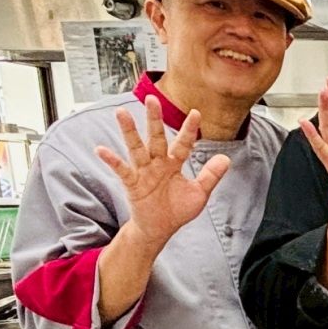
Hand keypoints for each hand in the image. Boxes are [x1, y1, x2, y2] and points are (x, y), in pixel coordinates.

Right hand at [94, 98, 228, 248]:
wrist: (159, 229)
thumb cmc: (177, 210)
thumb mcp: (199, 193)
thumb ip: (211, 175)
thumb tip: (226, 158)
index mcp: (174, 163)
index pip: (183, 144)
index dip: (189, 130)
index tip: (196, 113)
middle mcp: (157, 163)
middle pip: (156, 137)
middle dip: (154, 119)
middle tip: (151, 99)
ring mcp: (143, 172)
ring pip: (136, 148)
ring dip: (129, 131)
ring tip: (122, 113)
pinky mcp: (132, 184)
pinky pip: (121, 170)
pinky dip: (112, 160)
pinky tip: (101, 150)